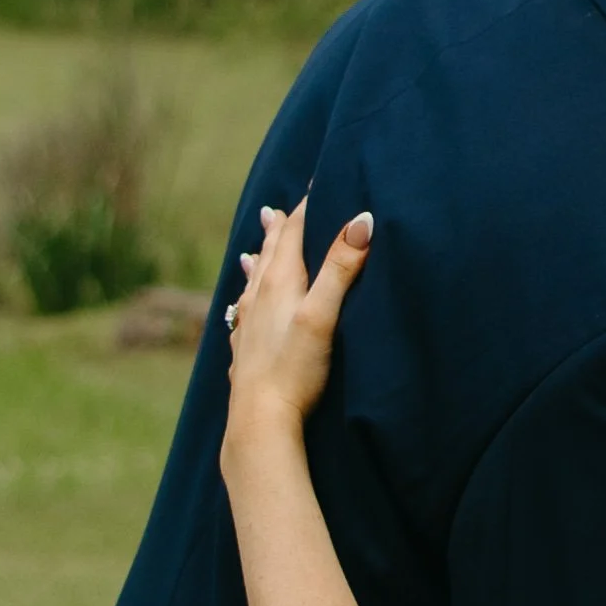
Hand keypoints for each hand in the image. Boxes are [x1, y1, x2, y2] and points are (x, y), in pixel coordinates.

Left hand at [224, 198, 373, 435]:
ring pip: (254, 279)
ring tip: (258, 244)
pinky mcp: (244, 349)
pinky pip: (244, 310)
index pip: (292, 231)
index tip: (319, 184)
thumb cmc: (293, 370)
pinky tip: (243, 303)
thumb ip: (341, 269)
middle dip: (281, 227)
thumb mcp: (322, 315)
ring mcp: (248, 324)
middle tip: (282, 207)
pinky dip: (249, 294)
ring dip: (261, 257)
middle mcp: (258, 297)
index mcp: (279, 283)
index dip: (307, 206)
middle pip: (271, 252)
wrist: (259, 421)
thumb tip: (362, 220)